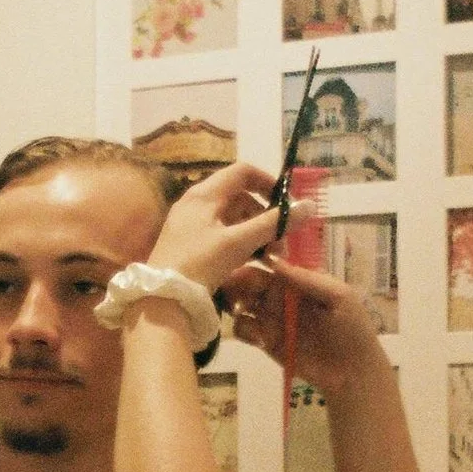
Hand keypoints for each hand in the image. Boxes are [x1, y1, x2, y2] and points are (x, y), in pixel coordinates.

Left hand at [146, 162, 282, 297]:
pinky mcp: (191, 245)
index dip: (267, 182)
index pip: (242, 172)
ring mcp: (192, 225)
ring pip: (233, 219)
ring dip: (257, 232)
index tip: (287, 202)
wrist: (162, 299)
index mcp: (204, 195)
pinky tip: (256, 261)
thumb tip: (309, 206)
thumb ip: (273, 223)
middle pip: (240, 198)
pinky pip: (223, 235)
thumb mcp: (238, 242)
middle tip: (283, 239)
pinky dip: (242, 243)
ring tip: (274, 255)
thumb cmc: (199, 263)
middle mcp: (196, 204)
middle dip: (266, 216)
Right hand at [228, 255, 384, 396]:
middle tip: (231, 286)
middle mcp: (280, 296)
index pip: (271, 264)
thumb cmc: (352, 330)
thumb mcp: (339, 297)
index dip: (254, 260)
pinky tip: (260, 338)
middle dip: (237, 281)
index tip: (242, 262)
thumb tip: (274, 262)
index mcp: (298, 281)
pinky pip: (243, 329)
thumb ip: (308, 279)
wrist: (352, 374)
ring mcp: (270, 319)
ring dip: (234, 303)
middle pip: (249, 282)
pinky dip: (243, 329)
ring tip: (240, 310)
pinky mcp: (264, 341)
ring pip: (240, 303)